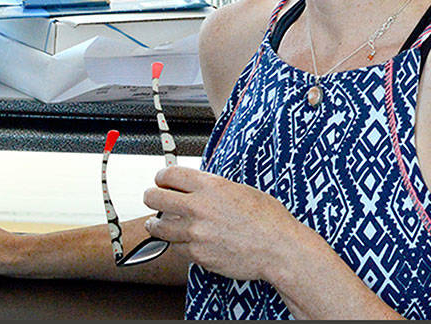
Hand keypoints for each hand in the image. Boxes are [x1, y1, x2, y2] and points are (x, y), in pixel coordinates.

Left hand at [143, 166, 310, 282]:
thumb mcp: (242, 190)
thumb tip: (196, 188)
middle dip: (152, 197)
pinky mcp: (197, 255)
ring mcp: (195, 233)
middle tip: (156, 200)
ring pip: (158, 227)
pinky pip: (176, 248)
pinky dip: (180, 244)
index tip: (162, 181)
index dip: (162, 177)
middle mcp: (198, 207)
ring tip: (162, 224)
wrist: (278, 248)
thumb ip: (214, 188)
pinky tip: (190, 240)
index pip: (169, 175)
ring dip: (159, 224)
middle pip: (153, 198)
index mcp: (211, 186)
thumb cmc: (268, 219)